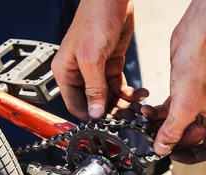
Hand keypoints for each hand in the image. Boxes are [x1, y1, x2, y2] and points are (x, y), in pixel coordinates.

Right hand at [52, 0, 133, 120]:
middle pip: (94, 102)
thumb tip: (94, 113)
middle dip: (111, 110)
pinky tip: (140, 93)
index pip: (75, 104)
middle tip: (127, 115)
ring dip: (123, 103)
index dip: (90, 115)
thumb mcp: (92, 58)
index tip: (106, 123)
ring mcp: (96, 70)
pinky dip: (129, 92)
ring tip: (137, 104)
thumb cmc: (94, 20)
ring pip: (108, 96)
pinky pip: (119, 86)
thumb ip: (94, 88)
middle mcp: (79, 74)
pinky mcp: (110, 65)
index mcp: (66, 73)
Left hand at [141, 0, 205, 163]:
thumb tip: (161, 150)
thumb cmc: (198, 70)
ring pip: (175, 123)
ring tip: (144, 121)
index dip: (192, 156)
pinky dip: (157, 112)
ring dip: (158, 125)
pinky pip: (169, 110)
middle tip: (151, 139)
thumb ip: (171, 132)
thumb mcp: (183, 107)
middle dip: (169, 138)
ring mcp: (196, 103)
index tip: (172, 156)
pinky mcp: (183, 92)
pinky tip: (144, 109)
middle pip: (188, 137)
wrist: (196, 38)